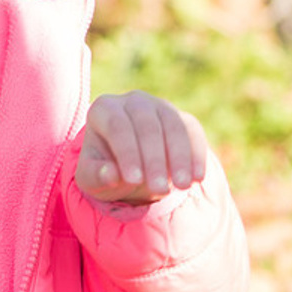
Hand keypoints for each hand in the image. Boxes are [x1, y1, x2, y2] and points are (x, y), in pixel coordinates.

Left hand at [76, 90, 207, 206]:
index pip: (117, 127)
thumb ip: (97, 177)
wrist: (131, 171)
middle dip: (154, 160)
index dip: (127, 154)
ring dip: (180, 157)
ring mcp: (160, 106)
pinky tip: (197, 178)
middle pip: (147, 125)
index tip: (134, 181)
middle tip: (159, 190)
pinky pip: (192, 132)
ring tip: (182, 186)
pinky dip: (196, 155)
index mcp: (104, 110)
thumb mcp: (93, 180)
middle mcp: (133, 101)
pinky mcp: (182, 118)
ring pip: (173, 125)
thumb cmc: (106, 172)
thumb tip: (111, 174)